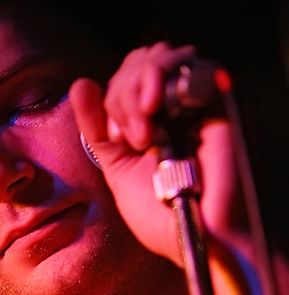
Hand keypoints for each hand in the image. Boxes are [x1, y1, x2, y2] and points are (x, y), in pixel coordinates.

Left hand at [69, 42, 243, 267]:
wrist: (196, 236)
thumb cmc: (163, 217)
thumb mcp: (118, 170)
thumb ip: (99, 131)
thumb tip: (81, 85)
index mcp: (151, 122)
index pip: (124, 80)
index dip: (112, 99)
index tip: (121, 140)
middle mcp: (173, 107)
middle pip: (138, 63)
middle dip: (121, 93)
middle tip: (134, 139)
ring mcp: (193, 101)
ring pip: (156, 58)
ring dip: (135, 89)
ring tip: (144, 133)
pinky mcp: (214, 99)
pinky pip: (184, 64)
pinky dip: (157, 77)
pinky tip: (152, 109)